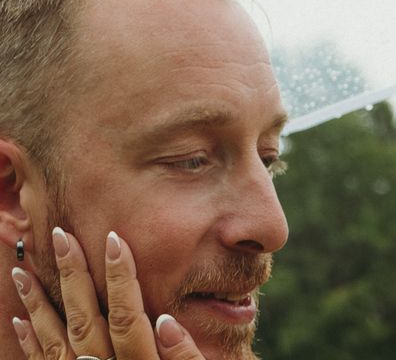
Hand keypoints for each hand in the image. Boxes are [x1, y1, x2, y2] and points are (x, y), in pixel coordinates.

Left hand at [11, 228, 205, 358]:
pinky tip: (21, 317)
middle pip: (85, 319)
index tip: (113, 238)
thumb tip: (166, 319)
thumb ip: (186, 358)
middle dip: (72, 276)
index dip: (120, 275)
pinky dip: (30, 342)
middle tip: (58, 235)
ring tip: (23, 270)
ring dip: (38, 304)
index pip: (126, 314)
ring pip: (56, 341)